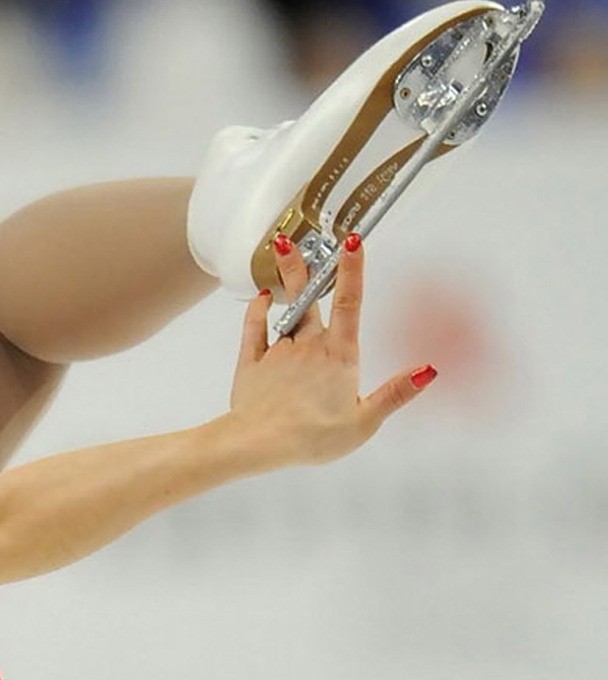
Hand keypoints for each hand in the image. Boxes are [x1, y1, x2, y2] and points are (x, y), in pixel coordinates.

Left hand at [226, 234, 435, 467]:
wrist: (257, 444)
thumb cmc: (312, 437)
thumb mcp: (363, 422)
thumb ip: (395, 393)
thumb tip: (428, 369)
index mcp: (339, 357)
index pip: (351, 305)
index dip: (353, 271)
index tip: (352, 241)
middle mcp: (308, 348)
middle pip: (312, 299)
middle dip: (307, 266)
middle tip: (298, 235)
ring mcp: (278, 354)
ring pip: (285, 312)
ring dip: (286, 284)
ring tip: (284, 254)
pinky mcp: (251, 365)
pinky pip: (254, 331)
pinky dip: (256, 312)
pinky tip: (261, 298)